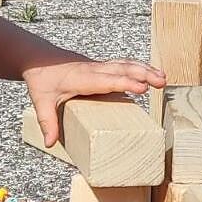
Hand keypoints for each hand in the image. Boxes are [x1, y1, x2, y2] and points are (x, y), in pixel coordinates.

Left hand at [23, 60, 166, 145]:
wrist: (38, 59)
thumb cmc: (41, 79)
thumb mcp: (41, 102)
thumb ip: (47, 122)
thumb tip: (50, 142)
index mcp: (82, 79)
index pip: (108, 80)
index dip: (125, 83)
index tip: (143, 87)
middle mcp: (94, 70)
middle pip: (122, 69)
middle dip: (143, 74)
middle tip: (161, 82)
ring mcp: (98, 67)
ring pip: (125, 65)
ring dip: (145, 69)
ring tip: (163, 78)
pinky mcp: (101, 67)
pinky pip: (123, 65)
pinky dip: (138, 67)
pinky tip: (149, 72)